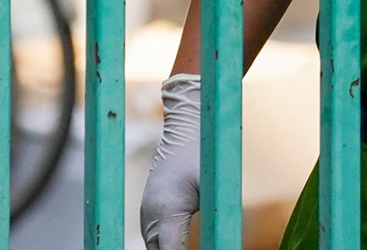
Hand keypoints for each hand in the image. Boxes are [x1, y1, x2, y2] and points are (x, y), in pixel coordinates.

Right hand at [140, 75, 201, 249]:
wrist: (185, 128)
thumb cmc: (203, 156)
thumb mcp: (212, 192)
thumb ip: (214, 224)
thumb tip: (220, 240)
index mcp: (167, 211)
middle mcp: (150, 215)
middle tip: (196, 247)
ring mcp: (146, 212)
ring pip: (153, 248)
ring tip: (185, 245)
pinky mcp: (148, 211)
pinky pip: (152, 238)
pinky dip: (163, 246)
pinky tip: (177, 246)